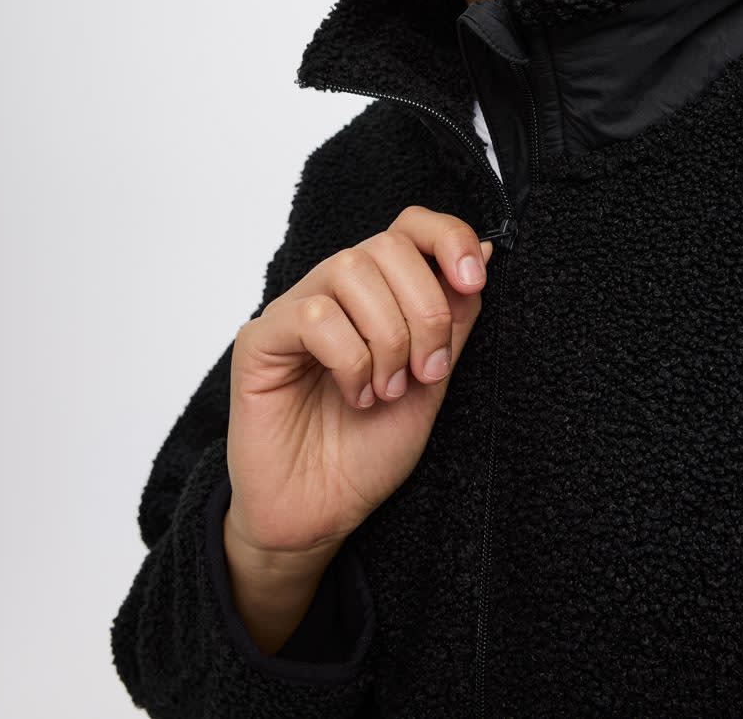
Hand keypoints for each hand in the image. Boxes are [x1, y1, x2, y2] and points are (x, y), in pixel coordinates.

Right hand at [225, 205, 493, 556]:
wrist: (320, 514)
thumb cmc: (368, 452)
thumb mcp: (433, 381)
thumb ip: (453, 319)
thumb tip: (483, 249)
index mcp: (378, 294)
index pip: (410, 227)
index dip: (447, 238)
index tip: (474, 279)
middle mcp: (334, 292)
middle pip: (386, 246)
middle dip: (424, 308)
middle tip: (427, 370)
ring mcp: (294, 310)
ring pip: (349, 269)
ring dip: (387, 336)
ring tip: (389, 389)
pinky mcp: (260, 340)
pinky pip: (312, 315)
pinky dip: (349, 358)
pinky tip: (355, 395)